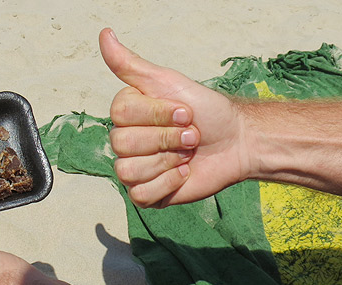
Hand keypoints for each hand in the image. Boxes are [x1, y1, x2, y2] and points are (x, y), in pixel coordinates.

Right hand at [99, 28, 251, 207]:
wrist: (237, 143)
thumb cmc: (207, 111)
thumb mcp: (169, 82)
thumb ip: (131, 64)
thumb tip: (104, 34)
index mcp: (127, 114)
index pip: (120, 115)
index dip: (156, 115)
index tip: (184, 111)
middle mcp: (126, 141)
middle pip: (122, 144)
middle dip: (165, 138)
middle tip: (190, 135)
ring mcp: (135, 169)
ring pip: (128, 171)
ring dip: (166, 162)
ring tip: (187, 154)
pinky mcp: (148, 194)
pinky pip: (141, 194)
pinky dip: (167, 183)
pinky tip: (183, 173)